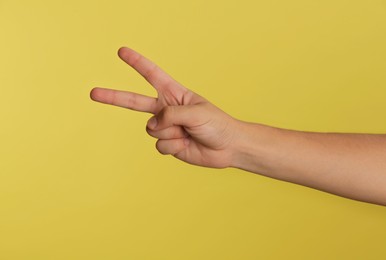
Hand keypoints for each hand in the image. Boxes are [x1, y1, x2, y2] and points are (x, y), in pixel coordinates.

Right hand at [90, 47, 239, 167]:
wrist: (227, 148)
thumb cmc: (217, 124)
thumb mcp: (196, 112)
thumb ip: (171, 115)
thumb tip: (152, 125)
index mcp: (174, 94)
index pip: (152, 75)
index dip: (137, 63)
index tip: (122, 52)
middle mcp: (166, 109)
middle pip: (134, 102)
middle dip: (113, 97)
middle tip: (92, 92)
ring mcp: (166, 128)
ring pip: (151, 130)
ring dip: (169, 133)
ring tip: (186, 133)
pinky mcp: (168, 144)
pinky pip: (159, 146)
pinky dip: (173, 147)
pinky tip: (185, 145)